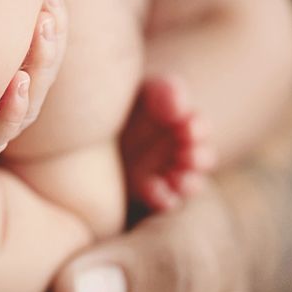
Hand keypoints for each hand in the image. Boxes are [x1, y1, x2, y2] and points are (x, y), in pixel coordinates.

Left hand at [120, 74, 218, 212]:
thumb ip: (162, 91)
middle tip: (188, 154)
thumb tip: (181, 104)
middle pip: (200, 157)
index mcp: (181, 124)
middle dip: (198, 157)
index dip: (198, 127)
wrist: (91, 129)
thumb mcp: (142, 92)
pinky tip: (154, 190)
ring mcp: (165, 173)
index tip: (188, 126)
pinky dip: (165, 198)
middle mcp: (178, 150)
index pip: (198, 127)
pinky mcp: (148, 193)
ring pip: (188, 182)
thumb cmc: (124, 104)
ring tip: (178, 178)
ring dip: (187, 181)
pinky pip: (165, 200)